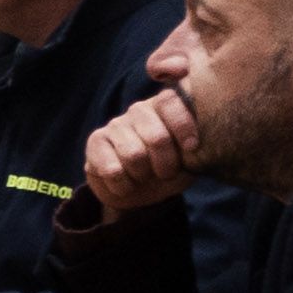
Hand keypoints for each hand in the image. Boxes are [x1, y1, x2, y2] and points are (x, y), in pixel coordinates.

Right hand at [81, 89, 199, 214]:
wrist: (138, 192)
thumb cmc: (168, 171)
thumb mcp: (190, 160)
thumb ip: (197, 147)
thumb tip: (197, 144)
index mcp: (165, 108)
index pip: (170, 100)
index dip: (182, 125)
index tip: (192, 147)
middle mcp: (139, 111)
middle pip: (157, 137)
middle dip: (166, 164)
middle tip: (166, 173)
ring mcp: (115, 125)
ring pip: (134, 155)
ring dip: (143, 176)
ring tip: (144, 178)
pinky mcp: (96, 142)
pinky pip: (112, 169)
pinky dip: (124, 185)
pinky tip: (126, 184)